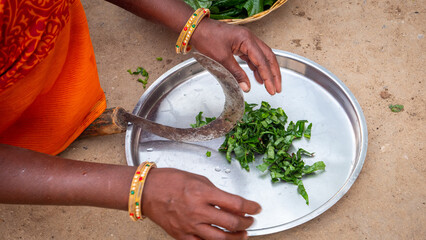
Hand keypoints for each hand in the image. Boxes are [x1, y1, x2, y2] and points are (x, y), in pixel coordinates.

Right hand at [141, 168, 260, 239]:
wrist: (147, 191)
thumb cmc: (170, 181)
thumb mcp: (198, 179)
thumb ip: (215, 192)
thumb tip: (231, 203)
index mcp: (203, 193)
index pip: (235, 204)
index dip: (251, 207)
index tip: (256, 207)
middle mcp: (198, 211)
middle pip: (232, 223)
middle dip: (247, 223)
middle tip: (251, 221)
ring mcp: (190, 226)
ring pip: (221, 239)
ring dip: (236, 238)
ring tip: (242, 234)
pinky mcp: (182, 236)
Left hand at [191, 18, 281, 94]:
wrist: (197, 29)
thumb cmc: (207, 39)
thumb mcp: (222, 59)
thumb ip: (236, 74)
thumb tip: (246, 87)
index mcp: (247, 40)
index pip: (262, 61)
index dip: (268, 77)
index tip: (272, 89)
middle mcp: (250, 39)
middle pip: (268, 58)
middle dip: (274, 74)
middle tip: (277, 88)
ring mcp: (246, 41)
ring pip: (262, 58)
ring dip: (267, 72)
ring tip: (271, 85)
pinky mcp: (241, 45)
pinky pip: (253, 57)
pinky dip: (257, 68)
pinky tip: (258, 78)